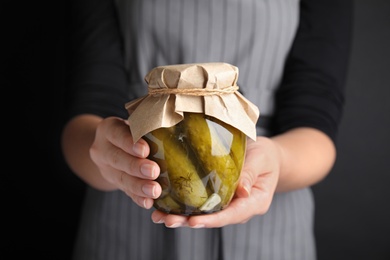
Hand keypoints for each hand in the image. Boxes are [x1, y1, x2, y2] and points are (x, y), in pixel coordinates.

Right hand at [90, 116, 161, 207]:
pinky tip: (148, 202)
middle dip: (136, 167)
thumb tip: (175, 124)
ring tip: (155, 190)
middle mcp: (102, 149)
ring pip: (121, 179)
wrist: (111, 145)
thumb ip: (147, 124)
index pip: (117, 134)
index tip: (145, 150)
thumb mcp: (135, 121)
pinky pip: (126, 192)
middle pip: (117, 159)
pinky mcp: (115, 183)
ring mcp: (107, 169)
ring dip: (139, 186)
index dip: (130, 143)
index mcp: (108, 129)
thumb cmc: (133, 128)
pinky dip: (138, 198)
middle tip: (154, 171)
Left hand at [150, 136, 281, 227]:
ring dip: (181, 216)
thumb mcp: (262, 159)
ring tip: (159, 216)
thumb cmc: (266, 156)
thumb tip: (243, 191)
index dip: (212, 220)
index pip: (232, 215)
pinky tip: (165, 204)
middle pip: (213, 219)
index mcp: (254, 203)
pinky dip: (183, 205)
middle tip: (166, 220)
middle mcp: (239, 208)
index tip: (193, 222)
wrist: (267, 156)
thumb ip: (251, 173)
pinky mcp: (218, 197)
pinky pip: (200, 204)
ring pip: (203, 214)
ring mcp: (228, 205)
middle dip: (188, 221)